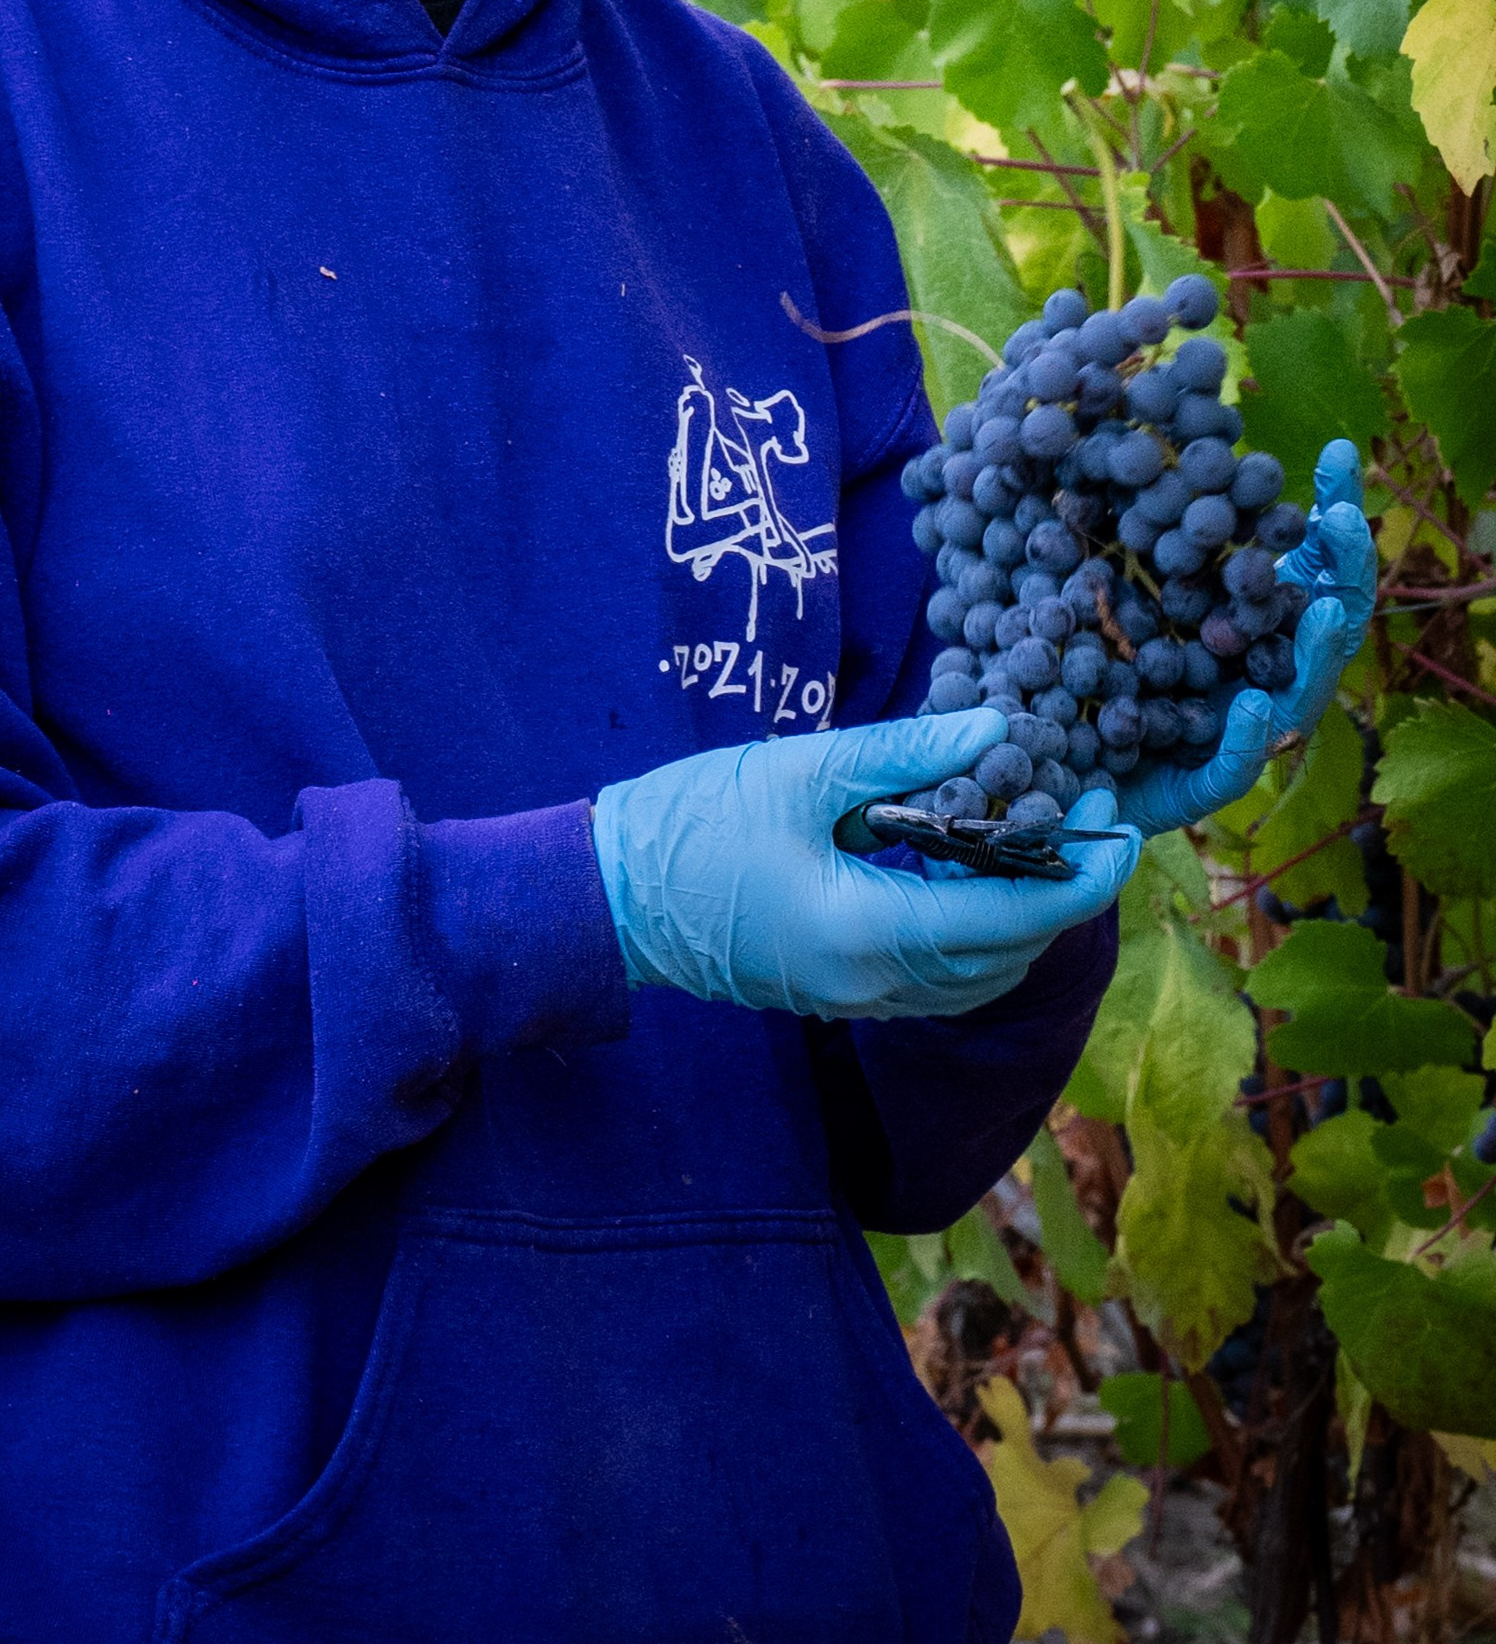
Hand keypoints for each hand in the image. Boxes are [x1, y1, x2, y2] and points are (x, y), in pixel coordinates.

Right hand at [591, 712, 1138, 1021]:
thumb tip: (998, 729)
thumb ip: (906, 754)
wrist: (606, 896)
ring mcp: (855, 998)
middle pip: (1008, 956)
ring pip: (978, 975)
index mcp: (868, 933)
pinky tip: (969, 866)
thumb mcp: (801, 770)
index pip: (1012, 921)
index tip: (1122, 830)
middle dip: (1064, 891)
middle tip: (1087, 811)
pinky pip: (938, 975)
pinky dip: (975, 928)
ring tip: (1039, 833)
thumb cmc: (691, 824)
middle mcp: (874, 985)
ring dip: (1023, 915)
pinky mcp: (839, 992)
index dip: (1081, 879)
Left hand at [1109, 439, 1377, 839]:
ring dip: (1315, 651)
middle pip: (1321, 630)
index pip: (1314, 571)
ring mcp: (1242, 737)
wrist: (1056, 762)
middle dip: (1341, 575)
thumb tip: (1159, 444)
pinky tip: (1251, 702)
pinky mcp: (1204, 787)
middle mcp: (1263, 680)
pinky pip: (1233, 765)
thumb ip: (1153, 534)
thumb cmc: (1102, 664)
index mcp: (1255, 632)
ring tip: (1327, 610)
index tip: (1337, 457)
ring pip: (1296, 697)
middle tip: (1345, 524)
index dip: (1330, 517)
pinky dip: (1246, 734)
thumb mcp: (1123, 585)